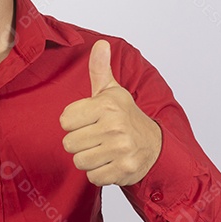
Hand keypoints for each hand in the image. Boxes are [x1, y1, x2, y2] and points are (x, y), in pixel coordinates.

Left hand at [59, 39, 162, 186]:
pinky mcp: (124, 170)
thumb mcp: (112, 92)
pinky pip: (93, 177)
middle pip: (69, 143)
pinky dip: (99, 173)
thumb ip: (100, 70)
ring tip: (102, 150)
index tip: (88, 121)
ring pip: (79, 161)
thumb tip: (100, 44)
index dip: (74, 122)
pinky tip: (110, 162)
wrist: (155, 145)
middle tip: (96, 137)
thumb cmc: (126, 117)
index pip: (65, 120)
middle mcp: (115, 126)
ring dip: (88, 159)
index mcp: (107, 105)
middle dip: (80, 143)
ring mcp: (120, 149)